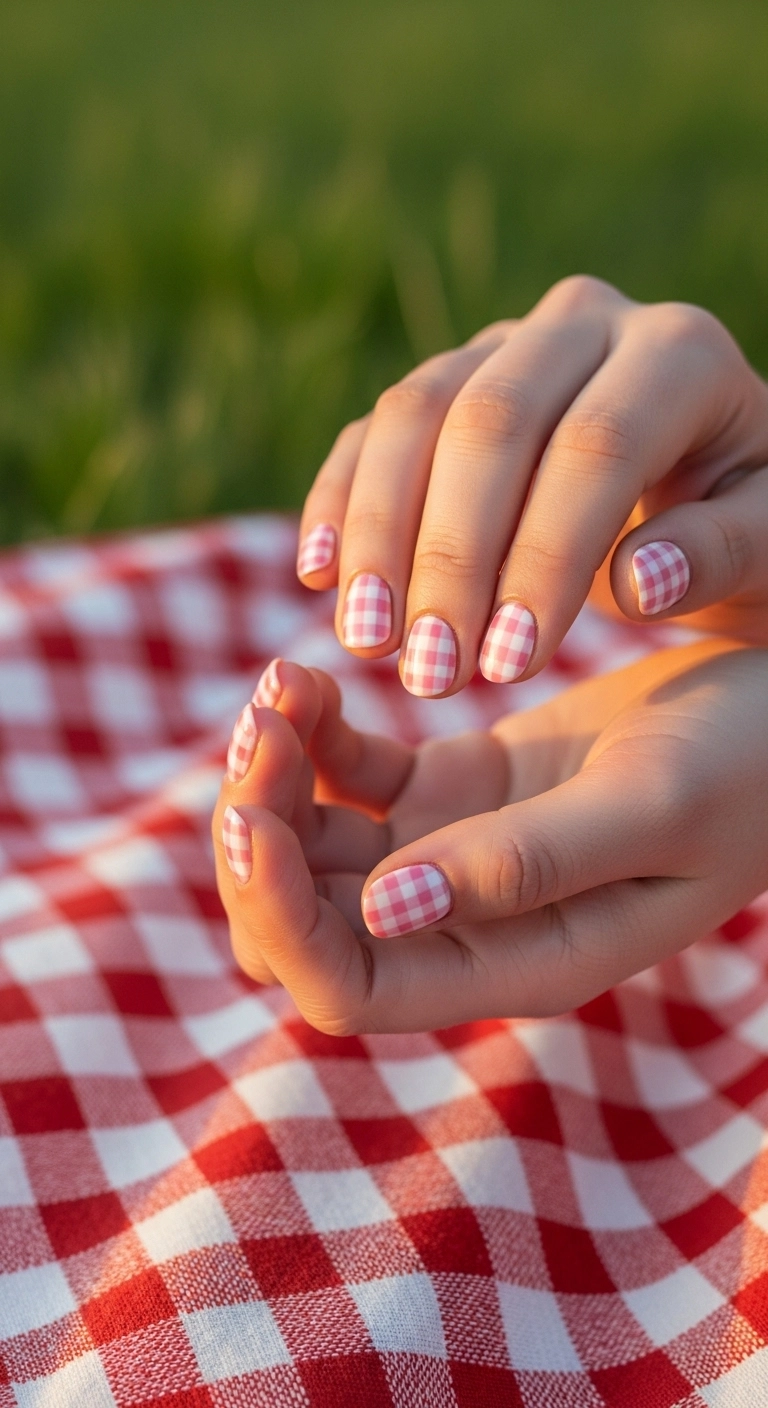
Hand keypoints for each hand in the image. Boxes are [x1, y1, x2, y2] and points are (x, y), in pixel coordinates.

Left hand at [212, 643, 767, 1032]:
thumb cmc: (749, 765)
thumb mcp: (651, 807)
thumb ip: (527, 865)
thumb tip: (381, 908)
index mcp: (513, 960)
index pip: (349, 987)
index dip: (278, 916)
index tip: (251, 815)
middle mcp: (467, 923)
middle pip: (306, 923)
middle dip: (259, 838)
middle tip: (260, 728)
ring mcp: (452, 855)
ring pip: (312, 847)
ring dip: (274, 776)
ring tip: (283, 683)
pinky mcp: (452, 789)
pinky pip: (348, 777)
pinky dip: (312, 734)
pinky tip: (311, 673)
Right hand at [296, 276, 767, 694]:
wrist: (710, 480)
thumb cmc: (749, 525)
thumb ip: (725, 554)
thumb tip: (639, 580)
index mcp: (680, 354)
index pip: (595, 447)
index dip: (544, 557)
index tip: (511, 667)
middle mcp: (585, 325)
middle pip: (488, 422)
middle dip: (449, 556)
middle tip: (430, 671)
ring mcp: (505, 344)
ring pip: (414, 413)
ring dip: (378, 535)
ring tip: (369, 646)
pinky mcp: (447, 383)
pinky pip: (374, 429)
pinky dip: (339, 500)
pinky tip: (319, 577)